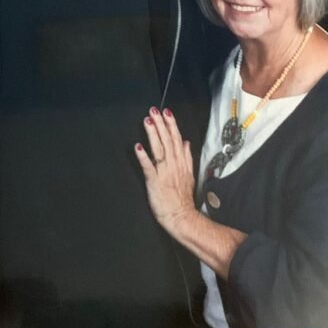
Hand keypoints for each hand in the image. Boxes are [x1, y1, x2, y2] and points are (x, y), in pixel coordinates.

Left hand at [135, 107, 198, 235]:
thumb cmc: (183, 198)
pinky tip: (138, 146)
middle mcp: (173, 165)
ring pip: (159, 149)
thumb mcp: (190, 175)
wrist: (181, 216)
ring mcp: (164, 172)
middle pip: (167, 140)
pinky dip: (143, 156)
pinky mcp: (154, 181)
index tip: (167, 112)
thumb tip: (187, 143)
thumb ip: (188, 158)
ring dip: (153, 134)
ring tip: (147, 121)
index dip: (171, 124)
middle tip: (154, 110)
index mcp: (181, 162)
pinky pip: (148, 167)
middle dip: (161, 124)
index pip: (177, 139)